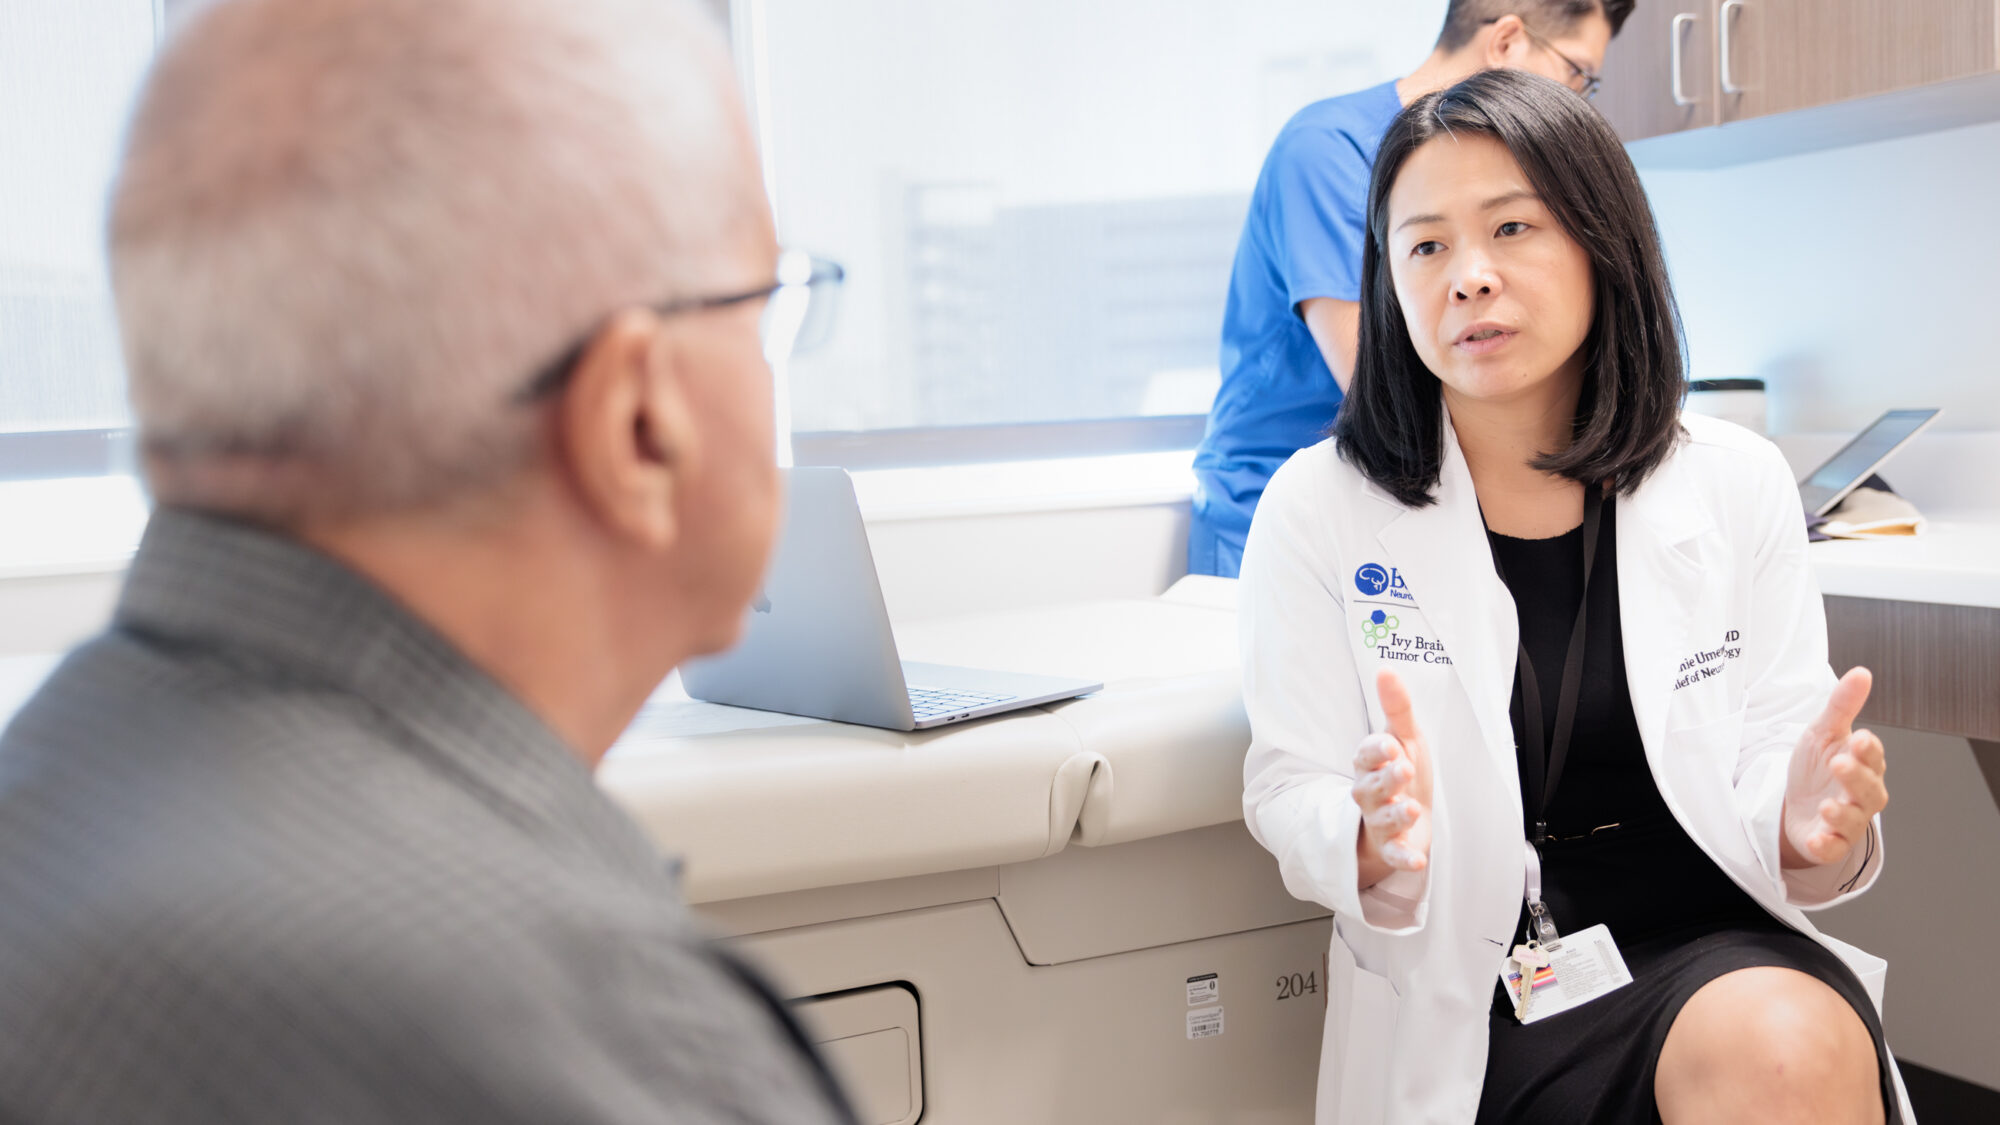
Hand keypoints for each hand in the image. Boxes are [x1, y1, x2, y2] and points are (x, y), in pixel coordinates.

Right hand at [1354, 669, 1434, 875]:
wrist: (1411, 816)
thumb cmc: (1404, 773)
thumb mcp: (1406, 738)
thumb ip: (1396, 707)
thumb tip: (1386, 670)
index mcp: (1371, 765)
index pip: (1366, 755)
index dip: (1376, 750)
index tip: (1390, 744)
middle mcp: (1370, 793)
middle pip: (1370, 787)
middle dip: (1386, 778)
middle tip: (1404, 769)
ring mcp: (1380, 821)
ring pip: (1381, 818)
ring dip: (1394, 814)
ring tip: (1411, 808)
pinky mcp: (1393, 847)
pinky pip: (1394, 854)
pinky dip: (1402, 858)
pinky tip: (1416, 859)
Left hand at [1782, 667, 1888, 868]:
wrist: (1794, 805)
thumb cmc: (1816, 769)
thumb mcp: (1823, 733)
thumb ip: (1842, 706)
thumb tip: (1861, 673)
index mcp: (1864, 765)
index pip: (1872, 756)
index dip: (1868, 749)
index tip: (1860, 738)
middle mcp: (1862, 795)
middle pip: (1867, 788)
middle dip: (1856, 777)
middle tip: (1840, 763)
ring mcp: (1848, 821)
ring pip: (1854, 820)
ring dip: (1841, 813)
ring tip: (1827, 806)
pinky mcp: (1829, 842)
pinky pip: (1832, 847)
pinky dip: (1826, 845)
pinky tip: (1817, 839)